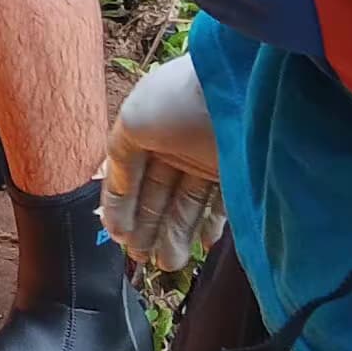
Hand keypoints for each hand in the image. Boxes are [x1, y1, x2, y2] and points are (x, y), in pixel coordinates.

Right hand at [105, 53, 223, 273]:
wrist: (235, 87)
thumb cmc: (176, 99)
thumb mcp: (131, 123)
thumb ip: (118, 158)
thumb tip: (116, 188)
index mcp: (146, 132)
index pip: (128, 178)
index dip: (121, 208)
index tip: (118, 238)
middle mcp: (174, 147)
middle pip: (157, 196)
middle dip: (147, 228)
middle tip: (141, 259)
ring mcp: (206, 160)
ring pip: (186, 205)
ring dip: (175, 234)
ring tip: (167, 263)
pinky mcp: (235, 172)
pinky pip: (219, 205)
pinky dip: (210, 225)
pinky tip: (202, 245)